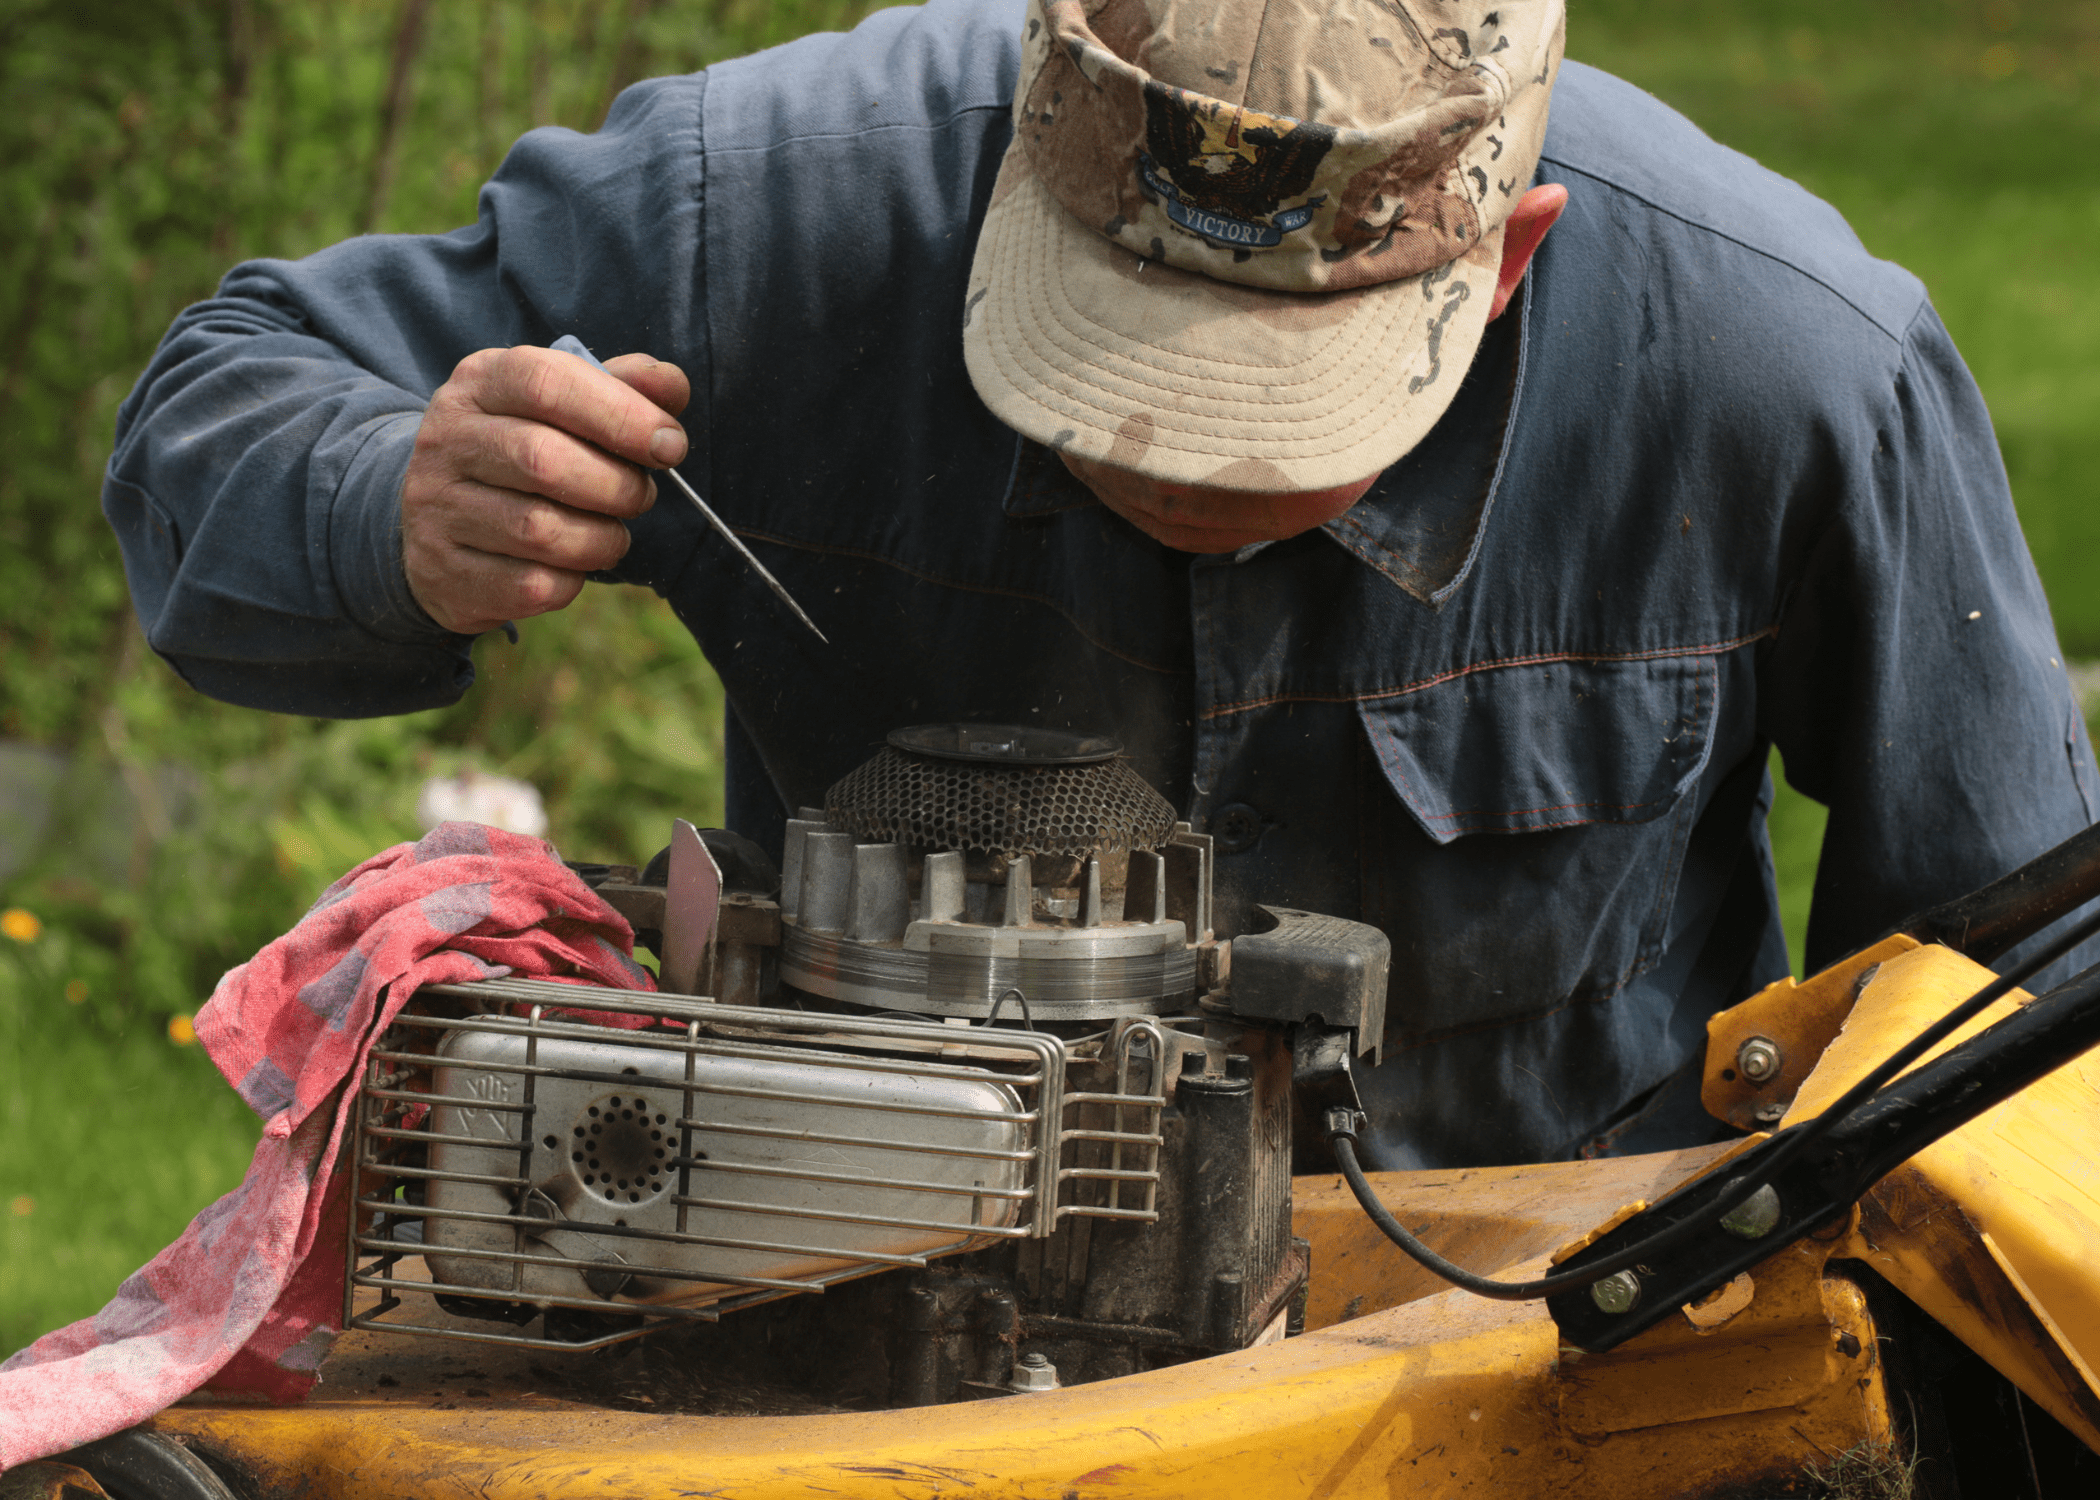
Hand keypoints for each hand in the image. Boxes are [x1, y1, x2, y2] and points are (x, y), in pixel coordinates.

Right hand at [400, 344, 690, 634]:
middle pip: (542, 459)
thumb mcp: (566, 405)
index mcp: (480, 383)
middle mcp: (446, 440)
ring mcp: (436, 508)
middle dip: (617, 485)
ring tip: (612, 534)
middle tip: (641, 496)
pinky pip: (530, 585)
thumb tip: (673, 388)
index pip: (547, 382)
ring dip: (601, 539)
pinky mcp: (445, 572)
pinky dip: (571, 581)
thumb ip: (624, 387)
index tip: (670, 445)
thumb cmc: (526, 451)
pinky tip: (573, 566)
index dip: (621, 414)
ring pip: (539, 530)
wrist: (441, 520)